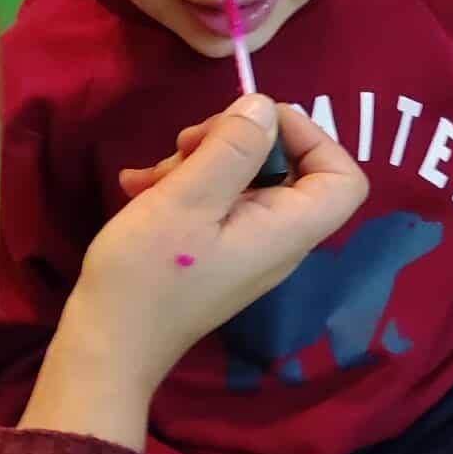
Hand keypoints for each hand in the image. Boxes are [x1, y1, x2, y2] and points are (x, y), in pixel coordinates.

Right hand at [21, 95, 366, 446]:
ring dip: (199, 162)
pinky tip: (139, 185)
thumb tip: (264, 107)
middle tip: (185, 144)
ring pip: (244, 179)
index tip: (253, 124)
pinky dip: (185, 184)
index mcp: (287, 230)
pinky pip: (218, 202)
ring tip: (151, 173)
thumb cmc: (149, 273)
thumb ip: (233, 148)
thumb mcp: (188, 198)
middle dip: (236, 142)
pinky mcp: (217, 250)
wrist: (109, 346)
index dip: (312, 137)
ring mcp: (246, 246)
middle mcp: (278, 239)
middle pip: (288, 168)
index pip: (344, 178)